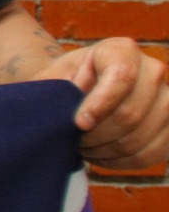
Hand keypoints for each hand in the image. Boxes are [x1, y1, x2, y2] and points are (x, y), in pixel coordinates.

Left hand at [38, 38, 168, 168]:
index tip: (79, 123)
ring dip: (107, 150)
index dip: (101, 104)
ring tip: (84, 147)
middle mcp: (152, 70)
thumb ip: (61, 92)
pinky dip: (123, 162)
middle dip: (97, 135)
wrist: (75, 92)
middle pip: (131, 113)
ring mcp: (167, 98)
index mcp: (121, 50)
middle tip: (74, 140)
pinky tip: (102, 156)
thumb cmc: (60, 85)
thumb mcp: (53, 80)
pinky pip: (152, 153)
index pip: (122, 76)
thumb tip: (80, 120)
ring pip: (140, 137)